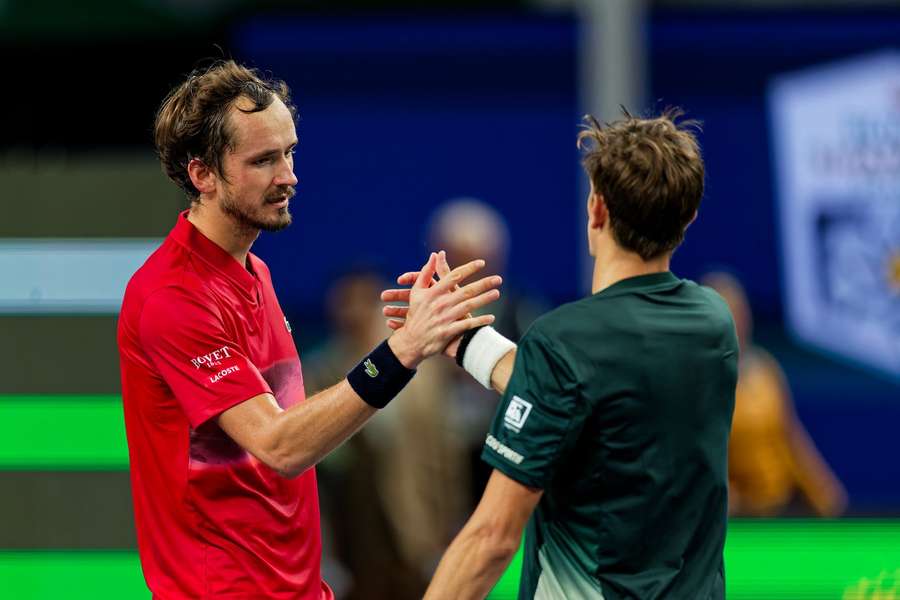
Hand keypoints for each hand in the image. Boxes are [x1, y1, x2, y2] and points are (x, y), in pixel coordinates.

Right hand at [385, 252, 501, 368]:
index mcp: (432, 293)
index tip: (482, 263)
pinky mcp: (447, 332)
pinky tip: (491, 318)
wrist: (410, 342)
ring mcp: (444, 318)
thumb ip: (425, 273)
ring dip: (484, 300)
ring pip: (468, 306)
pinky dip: (479, 321)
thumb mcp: (416, 293)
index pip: (454, 276)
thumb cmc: (415, 315)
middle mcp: (439, 304)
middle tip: (498, 279)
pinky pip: (466, 325)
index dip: (469, 269)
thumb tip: (435, 255)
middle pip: (466, 291)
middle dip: (483, 284)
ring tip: (497, 293)